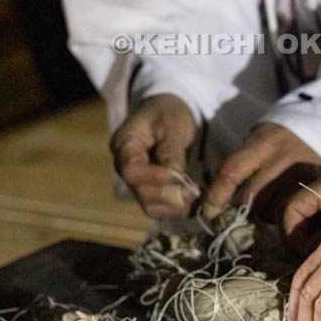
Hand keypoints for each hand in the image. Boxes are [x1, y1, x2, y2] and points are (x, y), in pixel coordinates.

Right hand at [110, 94, 196, 217]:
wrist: (168, 112)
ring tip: (195, 195)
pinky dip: (178, 208)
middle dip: (169, 195)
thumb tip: (175, 176)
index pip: (131, 171)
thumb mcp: (172, 125)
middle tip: (194, 191)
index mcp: (125, 145)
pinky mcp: (151, 190)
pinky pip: (161, 208)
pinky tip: (194, 200)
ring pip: (150, 206)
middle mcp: (126, 166)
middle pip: (140, 193)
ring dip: (174, 205)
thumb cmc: (169, 113)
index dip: (154, 178)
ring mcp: (138, 181)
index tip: (178, 176)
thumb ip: (171, 150)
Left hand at [202, 122, 320, 218]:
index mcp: (262, 144)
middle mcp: (282, 160)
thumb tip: (220, 194)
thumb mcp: (261, 138)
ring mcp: (302, 175)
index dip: (215, 195)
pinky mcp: (318, 187)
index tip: (208, 211)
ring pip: (272, 210)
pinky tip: (290, 205)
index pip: (231, 173)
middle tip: (246, 207)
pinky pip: (294, 211)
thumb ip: (244, 162)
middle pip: (251, 199)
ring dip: (267, 213)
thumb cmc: (284, 134)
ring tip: (273, 201)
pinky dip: (287, 213)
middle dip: (245, 207)